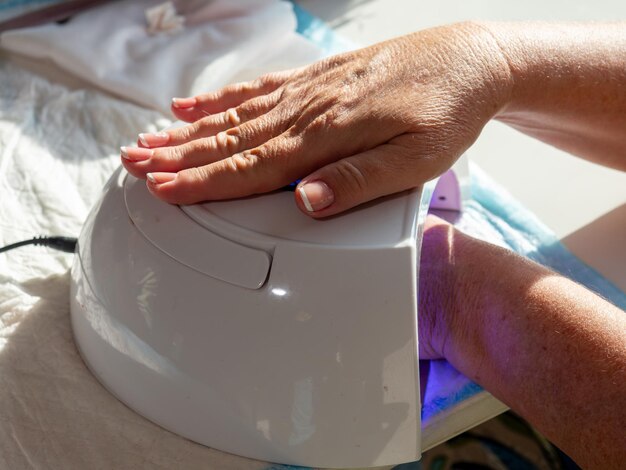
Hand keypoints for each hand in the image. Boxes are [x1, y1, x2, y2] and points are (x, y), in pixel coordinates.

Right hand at [122, 22, 511, 216]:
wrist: (470, 62)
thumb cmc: (448, 112)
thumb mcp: (418, 159)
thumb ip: (359, 182)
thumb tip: (306, 203)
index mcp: (330, 136)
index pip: (253, 166)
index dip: (204, 182)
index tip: (163, 191)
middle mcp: (310, 110)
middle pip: (232, 139)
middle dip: (179, 157)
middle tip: (134, 165)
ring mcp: (310, 91)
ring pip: (237, 115)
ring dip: (190, 132)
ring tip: (150, 139)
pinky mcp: (317, 79)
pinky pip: (260, 89)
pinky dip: (223, 99)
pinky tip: (198, 104)